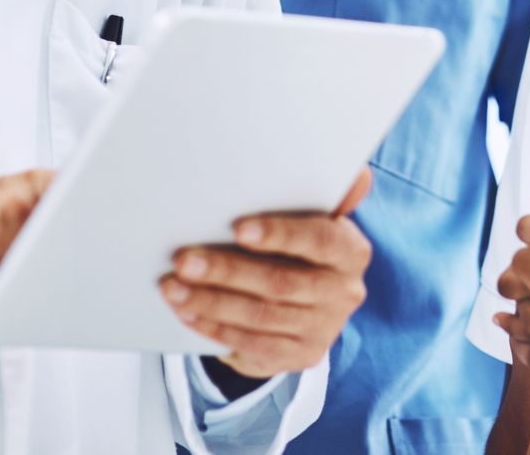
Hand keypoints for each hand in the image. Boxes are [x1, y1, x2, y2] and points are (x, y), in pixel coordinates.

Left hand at [159, 166, 373, 378]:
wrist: (308, 304)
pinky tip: (187, 311)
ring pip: (260, 316)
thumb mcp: (312, 218)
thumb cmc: (300, 246)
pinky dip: (214, 327)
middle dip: (226, 270)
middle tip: (184, 260)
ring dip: (210, 301)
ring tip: (173, 286)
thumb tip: (356, 174)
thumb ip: (322, 196)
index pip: (320, 239)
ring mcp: (323, 329)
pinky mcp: (300, 355)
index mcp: (351, 251)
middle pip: (280, 282)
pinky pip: (252, 344)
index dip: (280, 234)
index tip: (238, 228)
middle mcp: (344, 292)